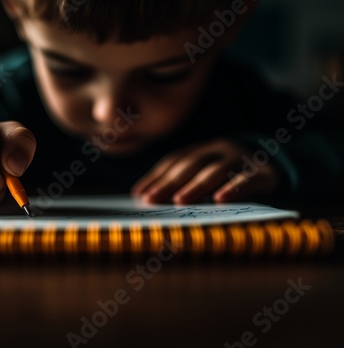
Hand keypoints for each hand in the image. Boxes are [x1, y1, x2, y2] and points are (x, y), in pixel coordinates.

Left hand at [132, 138, 279, 203]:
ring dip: (197, 185)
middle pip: (192, 163)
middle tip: (151, 199)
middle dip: (169, 182)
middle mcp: (221, 149)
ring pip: (217, 170)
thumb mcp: (211, 175)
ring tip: (180, 200)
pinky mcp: (265, 173)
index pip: (175, 161)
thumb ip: (187, 183)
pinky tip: (220, 200)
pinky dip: (234, 189)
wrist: (281, 169)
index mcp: (204, 149)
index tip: (139, 194)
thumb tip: (150, 199)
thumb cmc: (235, 178)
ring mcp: (243, 159)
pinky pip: (248, 180)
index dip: (156, 176)